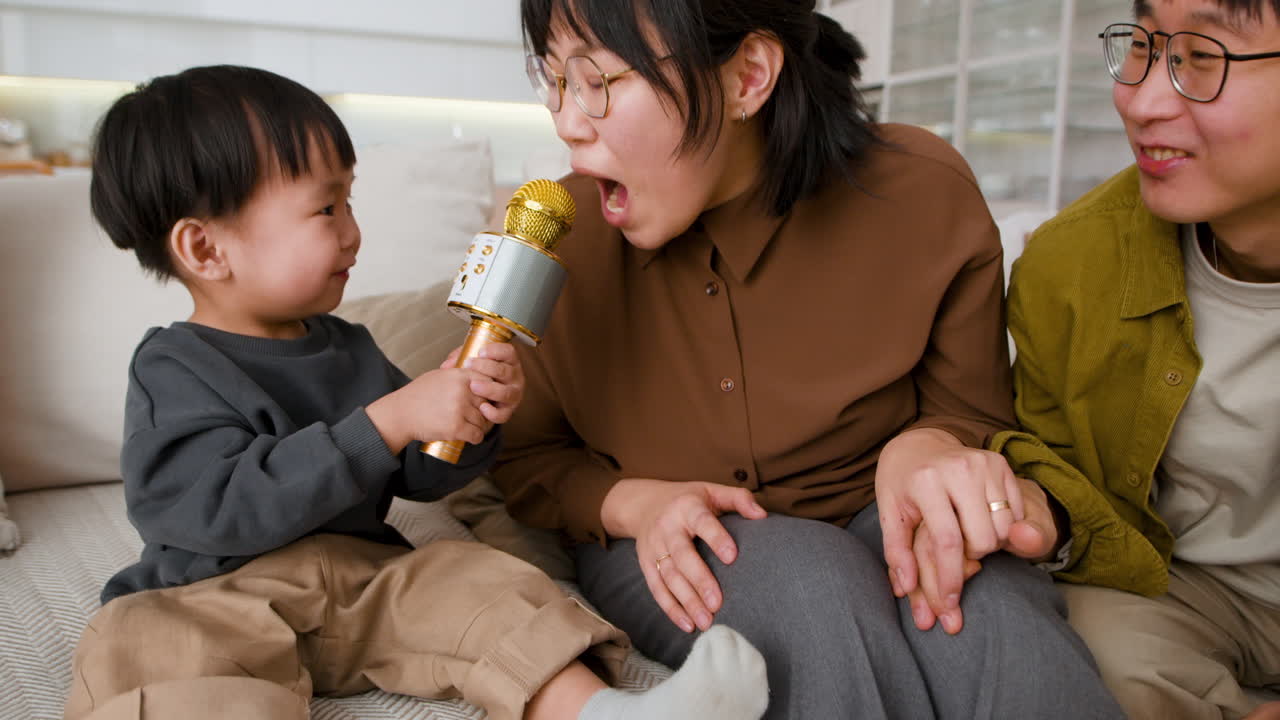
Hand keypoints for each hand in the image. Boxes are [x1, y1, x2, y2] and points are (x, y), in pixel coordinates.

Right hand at [366, 363, 488, 453]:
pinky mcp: (456, 427)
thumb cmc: (419, 394)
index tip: (483, 400)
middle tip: (475, 416)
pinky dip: (475, 438)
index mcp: (460, 376)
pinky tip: (470, 436)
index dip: (488, 393)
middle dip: (484, 411)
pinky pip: (477, 435)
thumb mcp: (440, 375)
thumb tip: (481, 376)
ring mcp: (459, 409)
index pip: (488, 383)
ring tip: (469, 426)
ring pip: (483, 421)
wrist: (401, 413)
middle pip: (487, 403)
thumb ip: (461, 375)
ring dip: (479, 426)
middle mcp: (462, 391)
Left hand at [444, 342, 524, 425]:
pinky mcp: (507, 411)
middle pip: (505, 371)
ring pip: (506, 393)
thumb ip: (460, 359)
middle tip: (469, 364)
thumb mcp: (472, 363)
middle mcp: (514, 377)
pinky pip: (503, 414)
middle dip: (487, 367)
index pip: (508, 352)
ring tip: (474, 386)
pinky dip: (493, 412)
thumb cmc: (478, 375)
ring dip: (490, 389)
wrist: (483, 399)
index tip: (480, 351)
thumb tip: (447, 365)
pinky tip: (482, 407)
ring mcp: (513, 395)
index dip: (496, 351)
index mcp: (508, 362)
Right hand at [600, 478, 767, 633]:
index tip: (732, 557)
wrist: (643, 504)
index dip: (716, 538)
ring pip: (668, 577)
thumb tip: (763, 515)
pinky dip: (671, 609)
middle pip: (682, 556)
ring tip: (706, 622)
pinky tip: (688, 625)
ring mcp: (654, 547)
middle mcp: (667, 527)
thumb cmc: (689, 500)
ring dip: (686, 601)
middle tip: (718, 603)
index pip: (702, 522)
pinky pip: (657, 589)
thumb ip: (739, 499)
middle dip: (699, 580)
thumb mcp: (712, 491)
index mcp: (687, 507)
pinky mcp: (646, 564)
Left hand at [891, 478, 1062, 634]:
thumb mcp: (889, 514)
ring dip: (987, 542)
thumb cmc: (900, 485)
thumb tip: (905, 588)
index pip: (947, 541)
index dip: (950, 578)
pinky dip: (1001, 525)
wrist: (917, 444)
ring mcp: (984, 463)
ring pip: (1004, 529)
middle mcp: (959, 468)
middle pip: (983, 538)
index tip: (949, 604)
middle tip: (955, 549)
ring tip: (965, 532)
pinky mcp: (1001, 463)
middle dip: (971, 557)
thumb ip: (896, 551)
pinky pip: (1015, 512)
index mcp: (927, 481)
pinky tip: (979, 518)